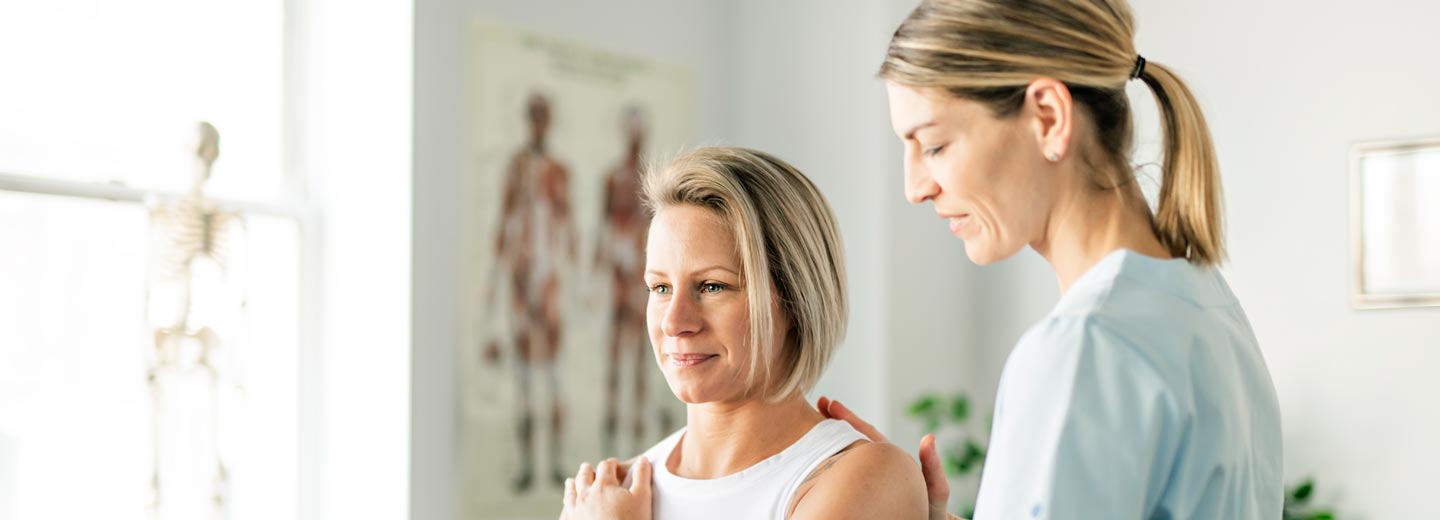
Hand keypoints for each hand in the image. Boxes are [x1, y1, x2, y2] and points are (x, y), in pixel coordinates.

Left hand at [561, 458, 652, 519]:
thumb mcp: (642, 497)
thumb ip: (642, 476)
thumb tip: (643, 460)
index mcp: (603, 485)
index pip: (606, 466)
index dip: (611, 463)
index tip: (614, 463)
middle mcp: (586, 494)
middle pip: (584, 476)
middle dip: (587, 470)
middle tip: (588, 467)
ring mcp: (577, 509)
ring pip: (571, 492)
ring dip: (573, 484)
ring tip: (571, 482)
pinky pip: (566, 510)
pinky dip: (566, 504)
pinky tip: (566, 506)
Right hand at [818, 396, 963, 519]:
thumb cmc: (931, 515)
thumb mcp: (935, 492)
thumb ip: (933, 468)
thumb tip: (929, 437)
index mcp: (891, 462)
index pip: (867, 435)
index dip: (850, 419)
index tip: (832, 404)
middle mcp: (877, 468)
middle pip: (853, 439)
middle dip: (836, 421)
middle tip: (820, 403)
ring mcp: (867, 480)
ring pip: (846, 455)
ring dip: (831, 439)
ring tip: (814, 423)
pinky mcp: (860, 492)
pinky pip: (843, 475)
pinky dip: (830, 463)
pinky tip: (815, 461)